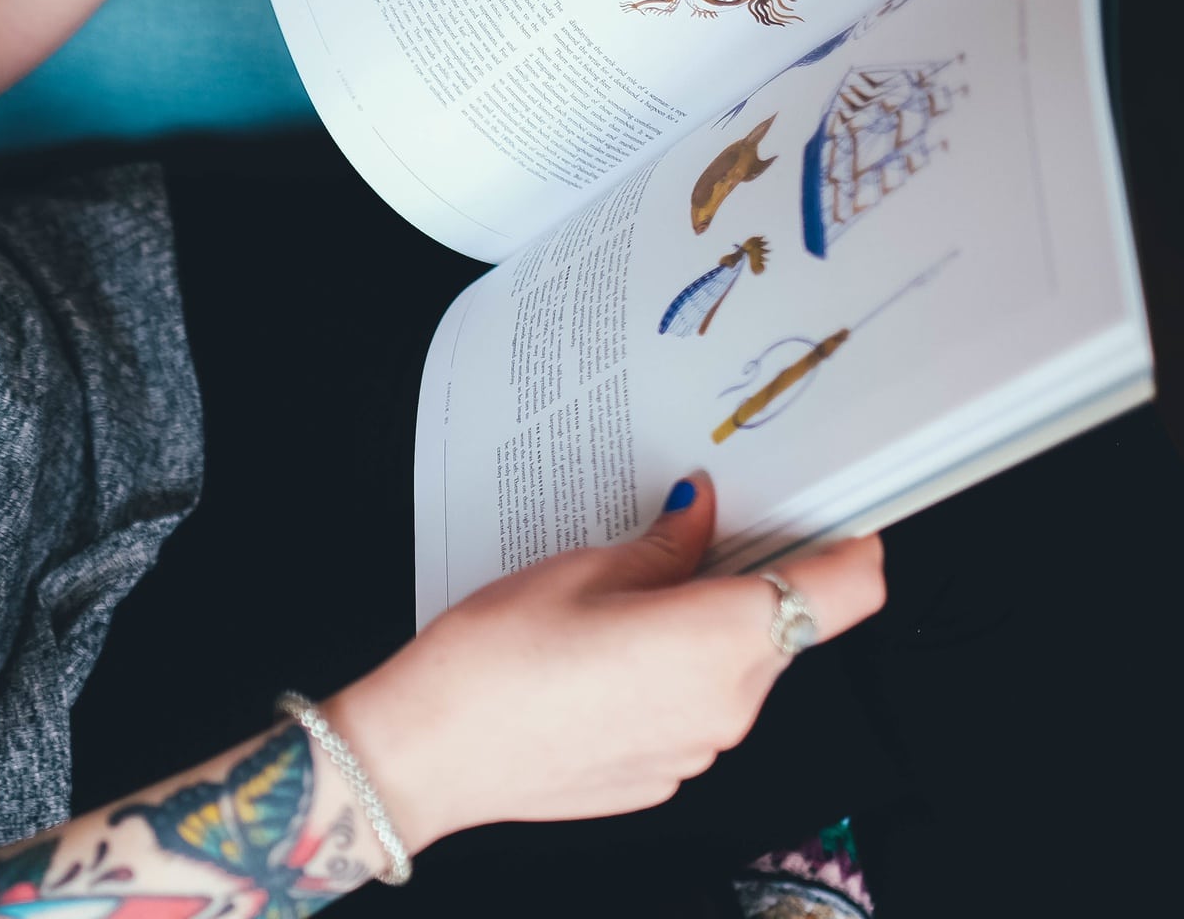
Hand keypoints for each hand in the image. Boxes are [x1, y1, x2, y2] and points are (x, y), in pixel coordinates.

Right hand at [323, 471, 885, 852]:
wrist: (432, 753)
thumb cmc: (498, 659)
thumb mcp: (585, 569)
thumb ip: (667, 544)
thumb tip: (702, 513)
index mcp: (720, 641)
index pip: (846, 594)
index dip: (855, 549)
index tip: (843, 521)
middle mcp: (728, 706)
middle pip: (782, 629)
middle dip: (748, 583)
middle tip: (687, 542)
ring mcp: (698, 750)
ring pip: (735, 671)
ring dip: (703, 632)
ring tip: (622, 605)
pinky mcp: (663, 774)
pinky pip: (695, 712)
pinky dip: (670, 678)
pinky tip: (602, 660)